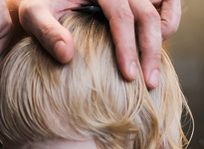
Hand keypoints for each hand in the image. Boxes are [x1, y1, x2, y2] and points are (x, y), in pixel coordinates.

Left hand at [18, 0, 181, 88]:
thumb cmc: (41, 5)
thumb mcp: (34, 15)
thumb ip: (47, 32)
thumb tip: (66, 55)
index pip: (121, 16)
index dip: (127, 47)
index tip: (129, 76)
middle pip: (148, 16)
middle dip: (151, 52)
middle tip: (150, 85)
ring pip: (162, 13)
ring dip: (162, 42)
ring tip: (152, 74)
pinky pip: (167, 7)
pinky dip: (169, 25)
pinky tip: (153, 52)